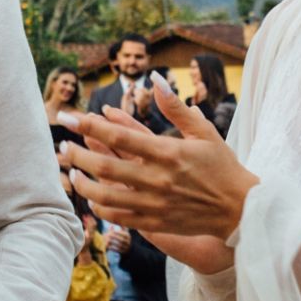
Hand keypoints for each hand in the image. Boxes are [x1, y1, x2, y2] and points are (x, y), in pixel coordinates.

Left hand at [60, 76, 258, 242]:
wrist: (240, 208)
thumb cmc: (222, 166)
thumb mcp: (204, 131)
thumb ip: (174, 106)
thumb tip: (153, 77)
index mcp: (169, 153)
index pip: (121, 137)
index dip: (91, 125)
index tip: (71, 117)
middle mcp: (159, 179)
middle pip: (105, 167)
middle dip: (77, 154)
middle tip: (61, 145)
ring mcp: (155, 204)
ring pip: (106, 196)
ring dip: (83, 183)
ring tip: (70, 171)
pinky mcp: (155, 222)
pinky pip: (118, 217)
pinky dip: (99, 207)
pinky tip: (91, 196)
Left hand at [103, 225, 132, 255]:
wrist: (128, 248)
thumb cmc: (123, 238)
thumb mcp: (122, 232)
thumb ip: (116, 229)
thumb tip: (111, 225)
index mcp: (128, 236)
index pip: (124, 234)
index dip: (118, 232)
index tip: (112, 231)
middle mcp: (128, 242)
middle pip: (122, 240)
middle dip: (114, 237)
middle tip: (108, 235)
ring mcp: (126, 247)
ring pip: (119, 245)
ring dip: (112, 243)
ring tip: (107, 241)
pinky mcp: (123, 252)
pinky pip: (117, 250)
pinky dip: (112, 248)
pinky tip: (108, 246)